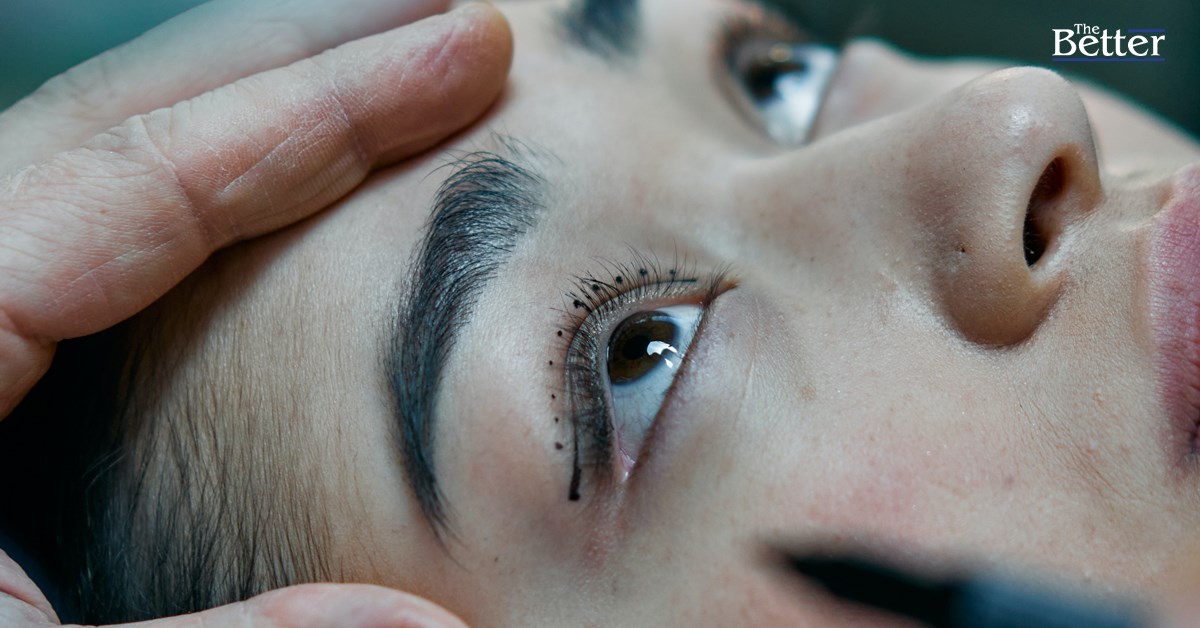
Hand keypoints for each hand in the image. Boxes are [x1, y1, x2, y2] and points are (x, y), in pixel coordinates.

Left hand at [0, 0, 510, 623]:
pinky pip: (96, 218)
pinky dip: (209, 174)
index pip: (153, 173)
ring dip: (258, 96)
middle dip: (308, 55)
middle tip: (446, 21)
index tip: (462, 53)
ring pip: (108, 148)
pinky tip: (275, 176)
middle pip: (131, 114)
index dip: (333, 108)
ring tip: (382, 64)